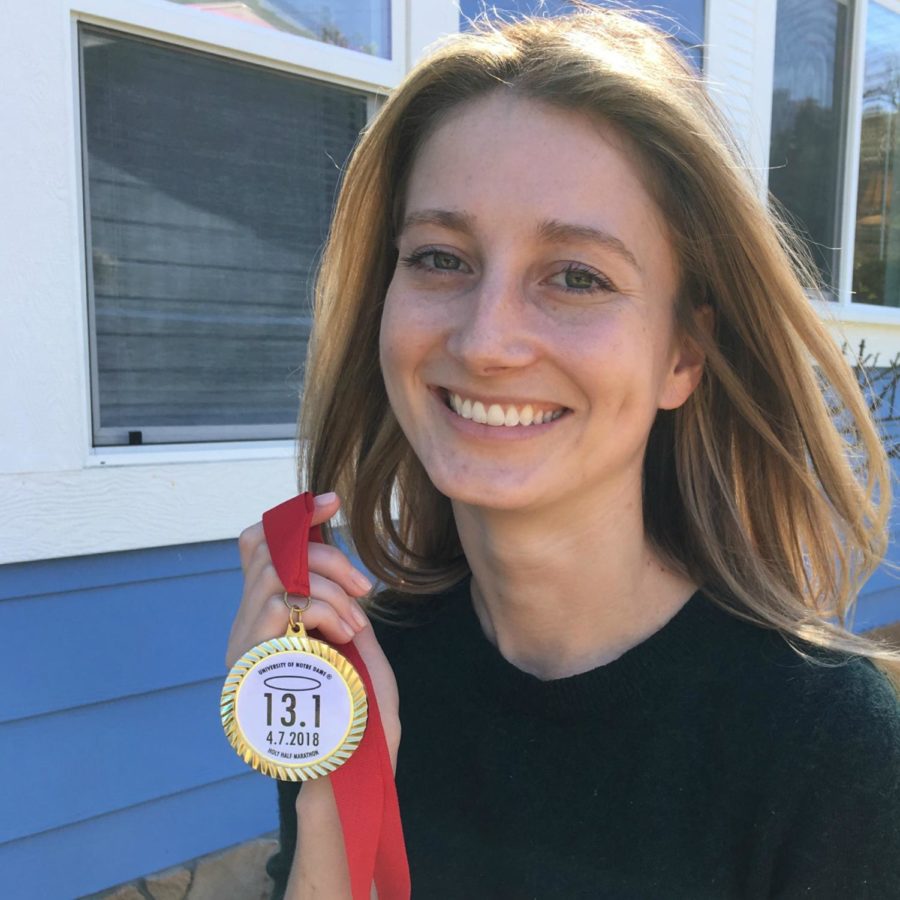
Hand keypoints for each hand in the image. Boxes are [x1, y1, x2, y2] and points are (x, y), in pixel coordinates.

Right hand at [226, 491, 399, 763]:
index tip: (331, 501)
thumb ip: (331, 598)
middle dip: (322, 552)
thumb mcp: (346, 640)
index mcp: (263, 620)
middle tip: (363, 585)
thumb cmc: (354, 707)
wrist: (347, 769)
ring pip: (276, 572)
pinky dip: (323, 607)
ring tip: (357, 617)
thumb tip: (332, 550)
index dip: (291, 516)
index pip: (257, 547)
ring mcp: (245, 646)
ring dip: (328, 585)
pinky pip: (282, 604)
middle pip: (268, 550)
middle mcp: (245, 630)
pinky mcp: (254, 662)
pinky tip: (348, 632)